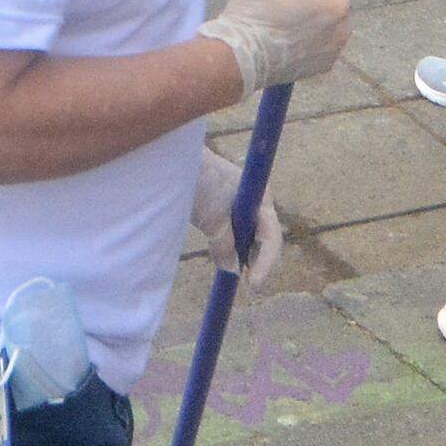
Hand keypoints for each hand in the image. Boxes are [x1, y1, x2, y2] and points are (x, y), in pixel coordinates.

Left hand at [195, 141, 285, 287]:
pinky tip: (226, 260)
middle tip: (250, 286)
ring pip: (251, 238)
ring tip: (242, 277)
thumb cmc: (198, 181)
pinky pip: (236, 234)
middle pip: (265, 239)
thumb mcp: (213, 217)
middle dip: (259, 263)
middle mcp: (256, 200)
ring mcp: (241, 204)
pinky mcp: (224, 208)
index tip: (252, 284)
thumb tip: (232, 268)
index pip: (271, 235)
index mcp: (261, 197)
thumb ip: (224, 244)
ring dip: (246, 257)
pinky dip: (233, 249)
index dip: (266, 262)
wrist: (174, 158)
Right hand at [201, 0, 350, 94]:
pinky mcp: (322, 65)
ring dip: (312, 4)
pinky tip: (283, 29)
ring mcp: (334, 49)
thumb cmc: (256, 8)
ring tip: (281, 7)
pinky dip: (309, 28)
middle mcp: (344, 26)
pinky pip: (322, 37)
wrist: (236, 60)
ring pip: (328, 13)